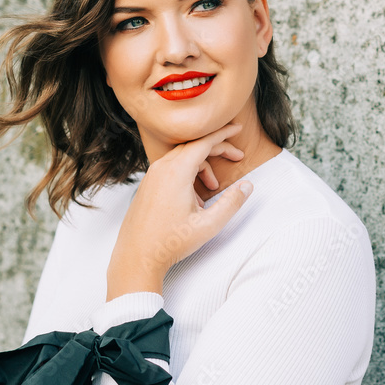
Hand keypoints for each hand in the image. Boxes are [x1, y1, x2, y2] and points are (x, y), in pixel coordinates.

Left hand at [106, 123, 253, 300]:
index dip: (223, 133)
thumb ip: (232, 202)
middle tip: (237, 157)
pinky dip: (188, 174)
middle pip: (194, 147)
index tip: (237, 127)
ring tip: (213, 189)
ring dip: (203, 166)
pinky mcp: (147, 185)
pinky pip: (171, 168)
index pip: (204, 142)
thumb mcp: (209, 225)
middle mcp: (161, 168)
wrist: (137, 257)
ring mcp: (151, 175)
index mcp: (176, 171)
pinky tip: (195, 197)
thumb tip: (247, 186)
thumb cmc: (170, 242)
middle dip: (217, 149)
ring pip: (183, 158)